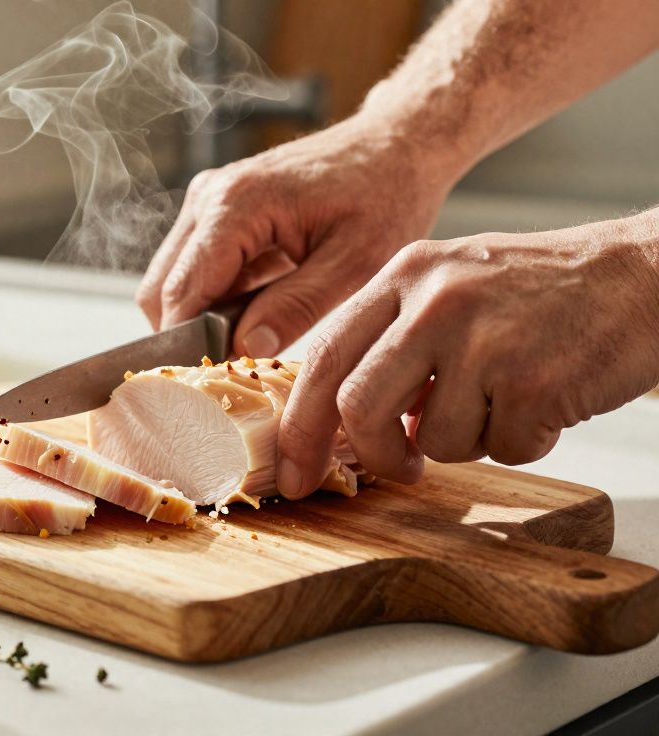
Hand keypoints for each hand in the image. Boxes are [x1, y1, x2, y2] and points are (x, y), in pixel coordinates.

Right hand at [136, 115, 454, 355]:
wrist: (396, 146)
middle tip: (235, 367)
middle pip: (161, 289)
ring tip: (254, 337)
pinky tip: (258, 309)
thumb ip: (295, 307)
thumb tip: (243, 348)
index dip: (189, 344)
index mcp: (235, 206)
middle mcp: (208, 197)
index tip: (213, 380)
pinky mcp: (215, 208)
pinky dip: (214, 297)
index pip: (181, 293)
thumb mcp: (355, 264)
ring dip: (201, 315)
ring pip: (170, 280)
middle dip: (188, 333)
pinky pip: (193, 266)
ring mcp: (207, 200)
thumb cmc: (385, 197)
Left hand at [278, 212, 658, 497]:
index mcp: (404, 274)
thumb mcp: (452, 286)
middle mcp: (434, 300)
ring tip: (508, 399)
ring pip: (434, 439)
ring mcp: (483, 339)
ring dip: (469, 441)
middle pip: (358, 405)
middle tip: (399, 471)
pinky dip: (524, 441)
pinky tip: (548, 400)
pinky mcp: (533, 380)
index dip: (300, 426)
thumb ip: (393, 339)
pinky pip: (502, 447)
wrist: (646, 274)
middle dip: (373, 453)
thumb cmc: (547, 291)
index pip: (322, 358)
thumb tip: (344, 418)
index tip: (293, 471)